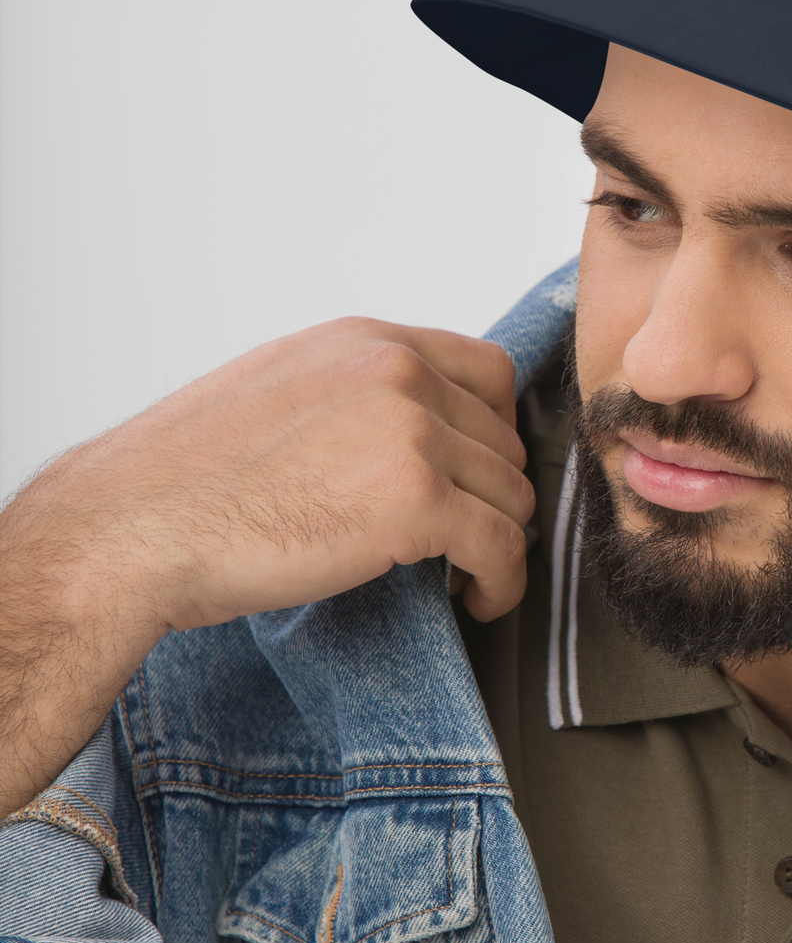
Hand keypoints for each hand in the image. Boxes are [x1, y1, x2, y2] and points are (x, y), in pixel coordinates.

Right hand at [0, 319, 532, 813]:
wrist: (129, 529)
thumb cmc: (187, 478)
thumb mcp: (281, 390)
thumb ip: (355, 392)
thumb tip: (412, 427)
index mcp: (367, 342)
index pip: (488, 371)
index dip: (495, 431)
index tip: (478, 476)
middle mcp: (397, 372)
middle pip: (504, 439)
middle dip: (492, 494)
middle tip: (467, 539)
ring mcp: (410, 432)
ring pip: (510, 494)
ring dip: (500, 541)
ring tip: (465, 574)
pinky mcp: (415, 501)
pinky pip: (503, 545)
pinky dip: (503, 582)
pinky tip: (476, 600)